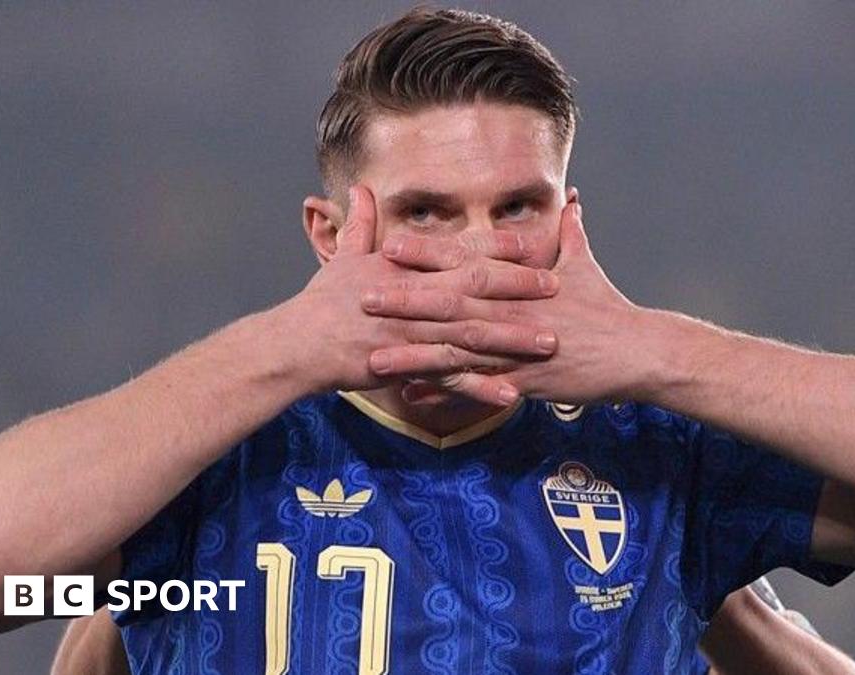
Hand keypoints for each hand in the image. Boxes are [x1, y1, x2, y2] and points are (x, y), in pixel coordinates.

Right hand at [276, 185, 560, 402]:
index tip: (529, 244)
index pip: (458, 252)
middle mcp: (413, 297)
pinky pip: (449, 380)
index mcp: (404, 268)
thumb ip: (361, 224)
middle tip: (557, 287)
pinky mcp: (405, 367)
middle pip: (474, 289)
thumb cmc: (322, 301)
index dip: (496, 247)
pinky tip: (511, 393)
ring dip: (512, 339)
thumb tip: (362, 189)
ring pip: (470, 334)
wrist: (297, 345)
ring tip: (549, 342)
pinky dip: (480, 387)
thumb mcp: (343, 257)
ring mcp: (411, 333)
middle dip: (518, 288)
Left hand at [362, 201, 651, 403]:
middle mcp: (512, 310)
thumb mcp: (587, 263)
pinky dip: (444, 392)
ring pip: (457, 348)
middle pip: (451, 303)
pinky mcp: (525, 380)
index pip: (466, 262)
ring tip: (374, 355)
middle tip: (362, 296)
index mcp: (520, 281)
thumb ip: (570, 232)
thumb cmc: (611, 308)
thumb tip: (572, 200)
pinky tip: (412, 397)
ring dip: (413, 352)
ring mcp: (517, 346)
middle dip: (405, 299)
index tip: (389, 245)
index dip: (426, 254)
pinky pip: (476, 388)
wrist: (638, 351)